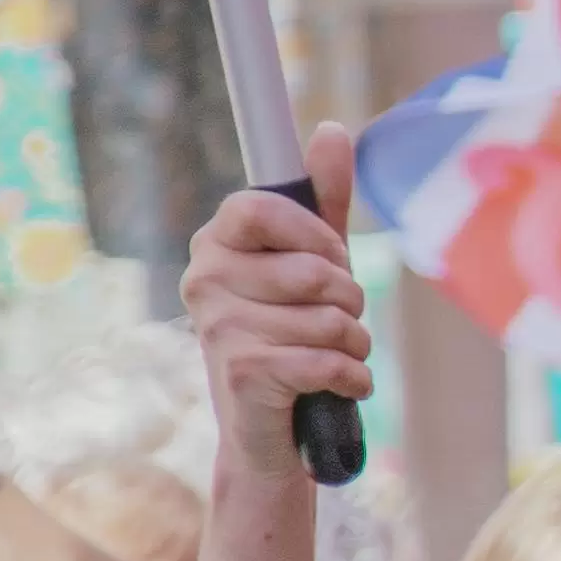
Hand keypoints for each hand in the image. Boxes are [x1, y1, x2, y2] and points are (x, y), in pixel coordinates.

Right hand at [183, 131, 369, 477]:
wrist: (270, 430)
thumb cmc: (293, 335)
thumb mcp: (313, 263)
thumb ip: (323, 200)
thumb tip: (330, 130)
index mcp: (217, 242)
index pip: (263, 204)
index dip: (316, 234)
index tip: (331, 259)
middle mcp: (205, 278)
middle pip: (315, 270)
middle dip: (351, 301)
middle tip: (336, 321)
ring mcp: (218, 326)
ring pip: (331, 320)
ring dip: (355, 344)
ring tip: (333, 356)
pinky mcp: (242, 371)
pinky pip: (329, 361)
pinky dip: (354, 378)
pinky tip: (341, 386)